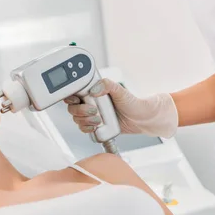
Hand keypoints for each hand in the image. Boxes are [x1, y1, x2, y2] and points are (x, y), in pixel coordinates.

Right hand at [64, 78, 178, 137]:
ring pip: (77, 118)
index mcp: (94, 91)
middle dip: (80, 111)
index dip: (71, 96)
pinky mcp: (96, 125)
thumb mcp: (121, 91)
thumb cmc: (133, 103)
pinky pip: (83, 128)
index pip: (75, 91)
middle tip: (93, 111)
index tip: (76, 100)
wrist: (142, 120)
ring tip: (97, 120)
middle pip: (73, 107)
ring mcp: (92, 114)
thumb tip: (94, 89)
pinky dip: (86, 128)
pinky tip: (95, 127)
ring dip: (83, 120)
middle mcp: (91, 102)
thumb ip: (108, 85)